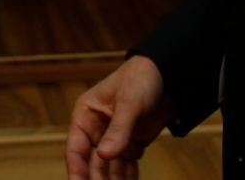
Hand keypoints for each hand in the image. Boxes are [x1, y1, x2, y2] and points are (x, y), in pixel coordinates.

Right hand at [66, 56, 171, 179]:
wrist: (168, 75)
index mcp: (86, 115)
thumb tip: (105, 154)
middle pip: (92, 164)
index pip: (76, 148)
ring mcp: (114, 139)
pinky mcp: (131, 145)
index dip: (76, 170)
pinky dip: (127, 179)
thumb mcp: (129, 102)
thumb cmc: (141, 78)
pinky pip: (126, 168)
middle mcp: (96, 130)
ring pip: (109, 169)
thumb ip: (119, 129)